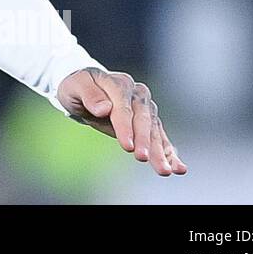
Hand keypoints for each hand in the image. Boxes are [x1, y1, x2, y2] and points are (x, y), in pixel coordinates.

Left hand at [56, 67, 187, 176]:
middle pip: (143, 119)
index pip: (123, 107)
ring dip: (160, 151)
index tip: (127, 146)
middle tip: (143, 158)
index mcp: (118, 83)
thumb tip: (104, 108)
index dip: (125, 127)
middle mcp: (136, 93)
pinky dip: (169, 153)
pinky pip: (160, 137)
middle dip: (145, 141)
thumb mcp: (75, 86)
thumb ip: (89, 94)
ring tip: (166, 170)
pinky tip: (178, 167)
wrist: (84, 90)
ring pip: (154, 130)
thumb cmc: (77, 88)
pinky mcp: (148, 121)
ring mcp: (145, 107)